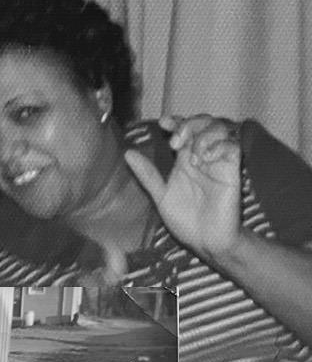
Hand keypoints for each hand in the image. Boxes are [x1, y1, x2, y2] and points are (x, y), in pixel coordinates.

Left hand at [123, 115, 244, 258]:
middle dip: (190, 124)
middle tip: (176, 140)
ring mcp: (219, 162)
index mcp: (184, 160)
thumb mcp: (161, 195)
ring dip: (205, 134)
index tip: (164, 123)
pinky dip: (219, 146)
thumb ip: (148, 174)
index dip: (176, 121)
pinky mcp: (233, 171)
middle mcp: (203, 157)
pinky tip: (206, 158)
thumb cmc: (185, 220)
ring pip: (221, 129)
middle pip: (204, 123)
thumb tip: (128, 153)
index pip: (184, 129)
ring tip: (194, 154)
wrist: (206, 240)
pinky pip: (233, 147)